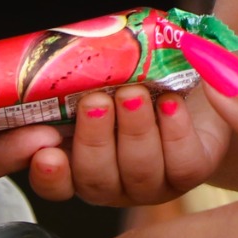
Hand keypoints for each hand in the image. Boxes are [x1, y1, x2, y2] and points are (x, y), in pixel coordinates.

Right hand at [26, 84, 228, 207]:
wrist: (193, 79)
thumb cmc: (137, 72)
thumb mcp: (105, 66)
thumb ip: (80, 68)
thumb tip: (62, 54)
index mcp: (77, 159)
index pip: (51, 181)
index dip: (44, 171)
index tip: (44, 145)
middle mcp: (110, 179)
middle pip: (93, 179)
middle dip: (93, 138)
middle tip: (95, 101)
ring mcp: (150, 182)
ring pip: (138, 171)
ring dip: (134, 130)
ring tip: (135, 93)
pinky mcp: (189, 173)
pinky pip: (181, 164)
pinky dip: (174, 132)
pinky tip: (170, 103)